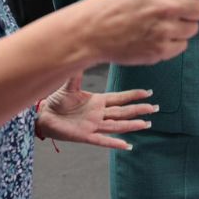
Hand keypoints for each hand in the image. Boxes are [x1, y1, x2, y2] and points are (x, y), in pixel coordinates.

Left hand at [38, 73, 155, 149]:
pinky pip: (102, 140)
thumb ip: (78, 74)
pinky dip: (114, 143)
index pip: (120, 98)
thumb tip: (82, 53)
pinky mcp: (85, 136)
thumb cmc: (56, 101)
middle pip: (123, 112)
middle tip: (155, 108)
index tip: (148, 93)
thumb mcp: (69, 86)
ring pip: (117, 125)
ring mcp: (93, 125)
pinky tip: (126, 145)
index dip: (133, 95)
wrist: (43, 115)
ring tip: (146, 124)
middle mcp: (99, 114)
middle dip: (139, 110)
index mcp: (97, 101)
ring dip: (132, 125)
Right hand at [79, 0, 198, 65]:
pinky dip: (173, 43)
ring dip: (183, 27)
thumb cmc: (114, 5)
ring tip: (160, 25)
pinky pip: (182, 46)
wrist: (92, 32)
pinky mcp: (160, 50)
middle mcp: (164, 7)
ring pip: (193, 29)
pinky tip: (154, 37)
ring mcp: (163, 30)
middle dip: (196, 9)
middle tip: (180, 10)